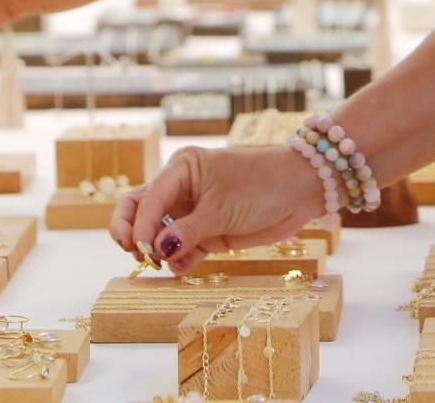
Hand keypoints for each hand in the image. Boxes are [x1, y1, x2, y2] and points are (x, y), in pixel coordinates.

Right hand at [110, 145, 324, 275]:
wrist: (299, 192)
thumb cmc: (261, 185)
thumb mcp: (221, 208)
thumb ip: (187, 231)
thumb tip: (156, 250)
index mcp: (181, 169)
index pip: (147, 198)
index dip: (139, 224)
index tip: (142, 248)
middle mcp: (181, 189)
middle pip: (141, 211)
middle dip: (134, 234)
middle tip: (138, 255)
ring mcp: (193, 213)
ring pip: (159, 235)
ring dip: (158, 252)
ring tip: (167, 263)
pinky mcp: (207, 233)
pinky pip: (182, 250)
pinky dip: (179, 261)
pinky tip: (185, 266)